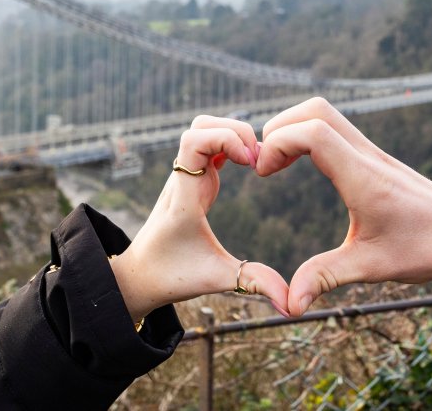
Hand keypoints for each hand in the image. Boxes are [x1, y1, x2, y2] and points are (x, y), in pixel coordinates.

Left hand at [110, 116, 290, 320]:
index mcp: (185, 196)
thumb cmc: (174, 276)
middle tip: (257, 159)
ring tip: (254, 161)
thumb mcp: (218, 279)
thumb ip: (255, 284)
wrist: (140, 276)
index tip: (250, 162)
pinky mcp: (190, 178)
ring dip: (230, 134)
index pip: (194, 141)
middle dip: (234, 131)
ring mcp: (185, 176)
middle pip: (200, 125)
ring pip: (202, 129)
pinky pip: (207, 145)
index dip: (226, 138)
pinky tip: (246, 163)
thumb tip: (292, 305)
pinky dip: (228, 144)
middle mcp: (182, 179)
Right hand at [255, 97, 431, 315]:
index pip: (313, 133)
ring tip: (277, 164)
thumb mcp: (372, 268)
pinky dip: (310, 136)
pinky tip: (303, 166)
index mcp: (364, 179)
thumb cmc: (427, 250)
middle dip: (279, 126)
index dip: (278, 144)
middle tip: (264, 164)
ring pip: (327, 114)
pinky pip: (338, 130)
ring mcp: (374, 153)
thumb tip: (289, 305)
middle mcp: (368, 157)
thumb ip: (325, 278)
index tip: (263, 175)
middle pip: (316, 109)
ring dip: (294, 129)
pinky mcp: (377, 158)